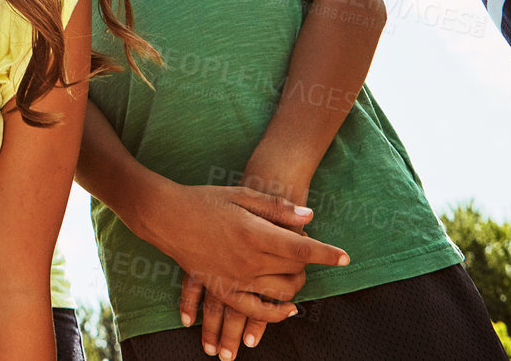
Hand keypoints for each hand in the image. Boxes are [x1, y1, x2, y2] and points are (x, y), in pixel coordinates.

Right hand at [152, 186, 343, 360]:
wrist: (166, 216)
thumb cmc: (204, 200)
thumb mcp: (241, 194)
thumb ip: (276, 208)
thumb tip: (309, 218)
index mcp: (253, 233)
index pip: (301, 249)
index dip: (326, 254)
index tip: (344, 257)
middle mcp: (247, 260)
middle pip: (293, 273)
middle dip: (308, 266)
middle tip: (309, 255)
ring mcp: (234, 279)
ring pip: (279, 295)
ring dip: (296, 290)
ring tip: (299, 280)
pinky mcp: (221, 289)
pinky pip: (254, 310)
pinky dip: (274, 315)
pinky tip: (286, 310)